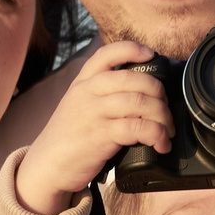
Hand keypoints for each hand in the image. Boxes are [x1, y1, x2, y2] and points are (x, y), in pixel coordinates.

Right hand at [14, 39, 171, 213]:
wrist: (47, 165)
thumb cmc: (69, 136)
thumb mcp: (79, 104)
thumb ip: (103, 93)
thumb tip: (142, 92)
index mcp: (84, 81)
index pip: (108, 54)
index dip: (133, 49)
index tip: (152, 54)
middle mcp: (88, 92)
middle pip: (135, 78)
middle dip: (160, 93)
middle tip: (166, 109)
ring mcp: (93, 113)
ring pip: (140, 102)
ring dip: (163, 117)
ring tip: (167, 130)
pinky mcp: (100, 135)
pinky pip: (138, 128)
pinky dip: (156, 135)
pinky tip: (161, 144)